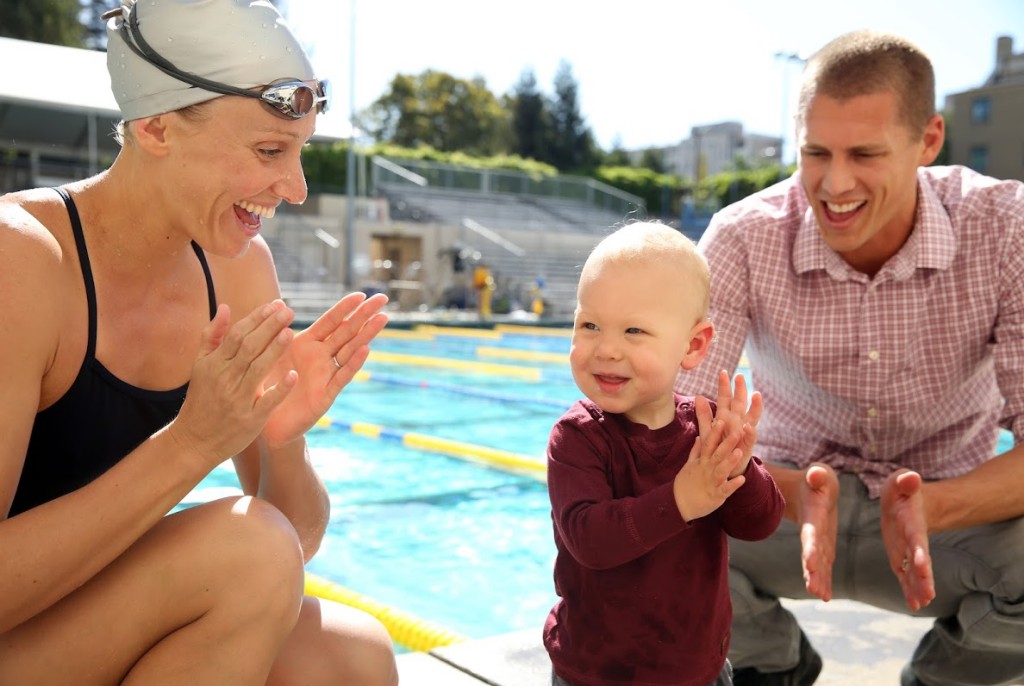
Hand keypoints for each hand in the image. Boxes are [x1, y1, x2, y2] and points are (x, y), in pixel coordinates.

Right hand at [170, 301, 296, 466]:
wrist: (193, 441)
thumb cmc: (201, 400)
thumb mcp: (200, 366)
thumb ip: (212, 336)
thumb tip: (226, 307)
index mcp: (214, 364)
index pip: (238, 335)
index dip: (257, 318)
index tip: (275, 305)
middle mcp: (225, 378)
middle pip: (249, 347)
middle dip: (269, 327)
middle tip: (288, 311)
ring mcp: (237, 399)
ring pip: (258, 369)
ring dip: (275, 350)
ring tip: (290, 332)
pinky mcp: (250, 419)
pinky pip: (266, 401)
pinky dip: (279, 389)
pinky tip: (293, 375)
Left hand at [261, 292, 388, 447]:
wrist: (265, 423)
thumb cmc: (266, 388)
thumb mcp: (267, 355)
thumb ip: (276, 332)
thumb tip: (280, 302)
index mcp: (306, 345)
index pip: (330, 321)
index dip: (344, 307)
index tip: (361, 294)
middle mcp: (320, 357)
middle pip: (346, 331)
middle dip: (364, 314)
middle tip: (383, 298)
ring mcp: (326, 375)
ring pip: (350, 350)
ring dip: (366, 334)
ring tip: (382, 319)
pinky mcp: (326, 395)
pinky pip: (341, 377)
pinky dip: (353, 363)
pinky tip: (365, 350)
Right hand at [673, 395, 745, 521]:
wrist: (679, 504)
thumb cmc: (686, 483)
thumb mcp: (690, 465)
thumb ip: (696, 451)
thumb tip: (699, 437)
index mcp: (702, 461)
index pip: (708, 444)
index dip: (715, 432)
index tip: (721, 420)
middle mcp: (706, 469)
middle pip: (717, 454)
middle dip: (727, 443)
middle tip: (737, 431)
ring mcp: (711, 482)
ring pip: (721, 470)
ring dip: (730, 462)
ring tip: (740, 453)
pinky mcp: (715, 495)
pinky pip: (725, 489)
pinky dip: (733, 485)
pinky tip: (742, 479)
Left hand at [711, 370, 761, 477]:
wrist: (725, 468)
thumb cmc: (717, 448)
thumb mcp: (708, 431)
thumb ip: (704, 415)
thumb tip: (698, 396)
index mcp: (725, 418)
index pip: (725, 399)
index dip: (724, 386)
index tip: (723, 372)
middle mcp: (737, 422)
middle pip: (740, 403)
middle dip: (740, 390)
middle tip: (740, 376)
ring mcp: (744, 433)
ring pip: (751, 417)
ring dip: (755, 406)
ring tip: (756, 395)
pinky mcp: (747, 446)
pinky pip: (750, 438)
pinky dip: (750, 432)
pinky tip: (749, 426)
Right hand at [797, 463, 838, 600]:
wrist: (808, 491)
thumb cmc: (817, 481)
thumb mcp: (818, 474)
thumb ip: (817, 475)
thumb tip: (816, 474)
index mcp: (813, 516)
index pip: (811, 534)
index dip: (810, 548)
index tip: (810, 564)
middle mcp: (812, 533)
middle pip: (812, 555)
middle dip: (813, 573)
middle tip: (814, 590)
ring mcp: (817, 543)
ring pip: (817, 565)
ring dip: (818, 580)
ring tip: (820, 595)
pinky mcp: (823, 548)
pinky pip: (824, 567)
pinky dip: (824, 580)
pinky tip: (825, 596)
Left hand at [881, 469, 934, 610]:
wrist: (907, 500)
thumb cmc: (902, 489)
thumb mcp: (900, 482)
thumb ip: (905, 482)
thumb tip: (911, 477)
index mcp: (912, 523)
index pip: (916, 538)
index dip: (919, 550)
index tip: (922, 563)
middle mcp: (914, 541)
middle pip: (921, 561)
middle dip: (924, 577)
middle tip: (929, 594)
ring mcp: (908, 552)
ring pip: (915, 573)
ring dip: (918, 588)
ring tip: (923, 603)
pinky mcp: (901, 558)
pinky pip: (905, 576)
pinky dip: (909, 590)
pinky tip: (914, 605)